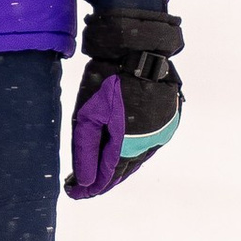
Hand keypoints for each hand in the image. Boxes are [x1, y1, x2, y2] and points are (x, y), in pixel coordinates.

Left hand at [65, 0, 182, 199]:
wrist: (137, 48)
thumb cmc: (105, 80)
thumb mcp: (85, 117)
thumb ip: (85, 152)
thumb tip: (85, 184)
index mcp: (128, 145)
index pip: (105, 178)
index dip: (88, 188)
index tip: (71, 191)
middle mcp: (149, 144)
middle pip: (122, 172)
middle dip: (101, 180)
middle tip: (80, 185)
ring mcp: (162, 133)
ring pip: (136, 159)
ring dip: (117, 167)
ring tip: (97, 171)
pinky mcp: (168, 121)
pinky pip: (147, 144)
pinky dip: (132, 151)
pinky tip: (120, 151)